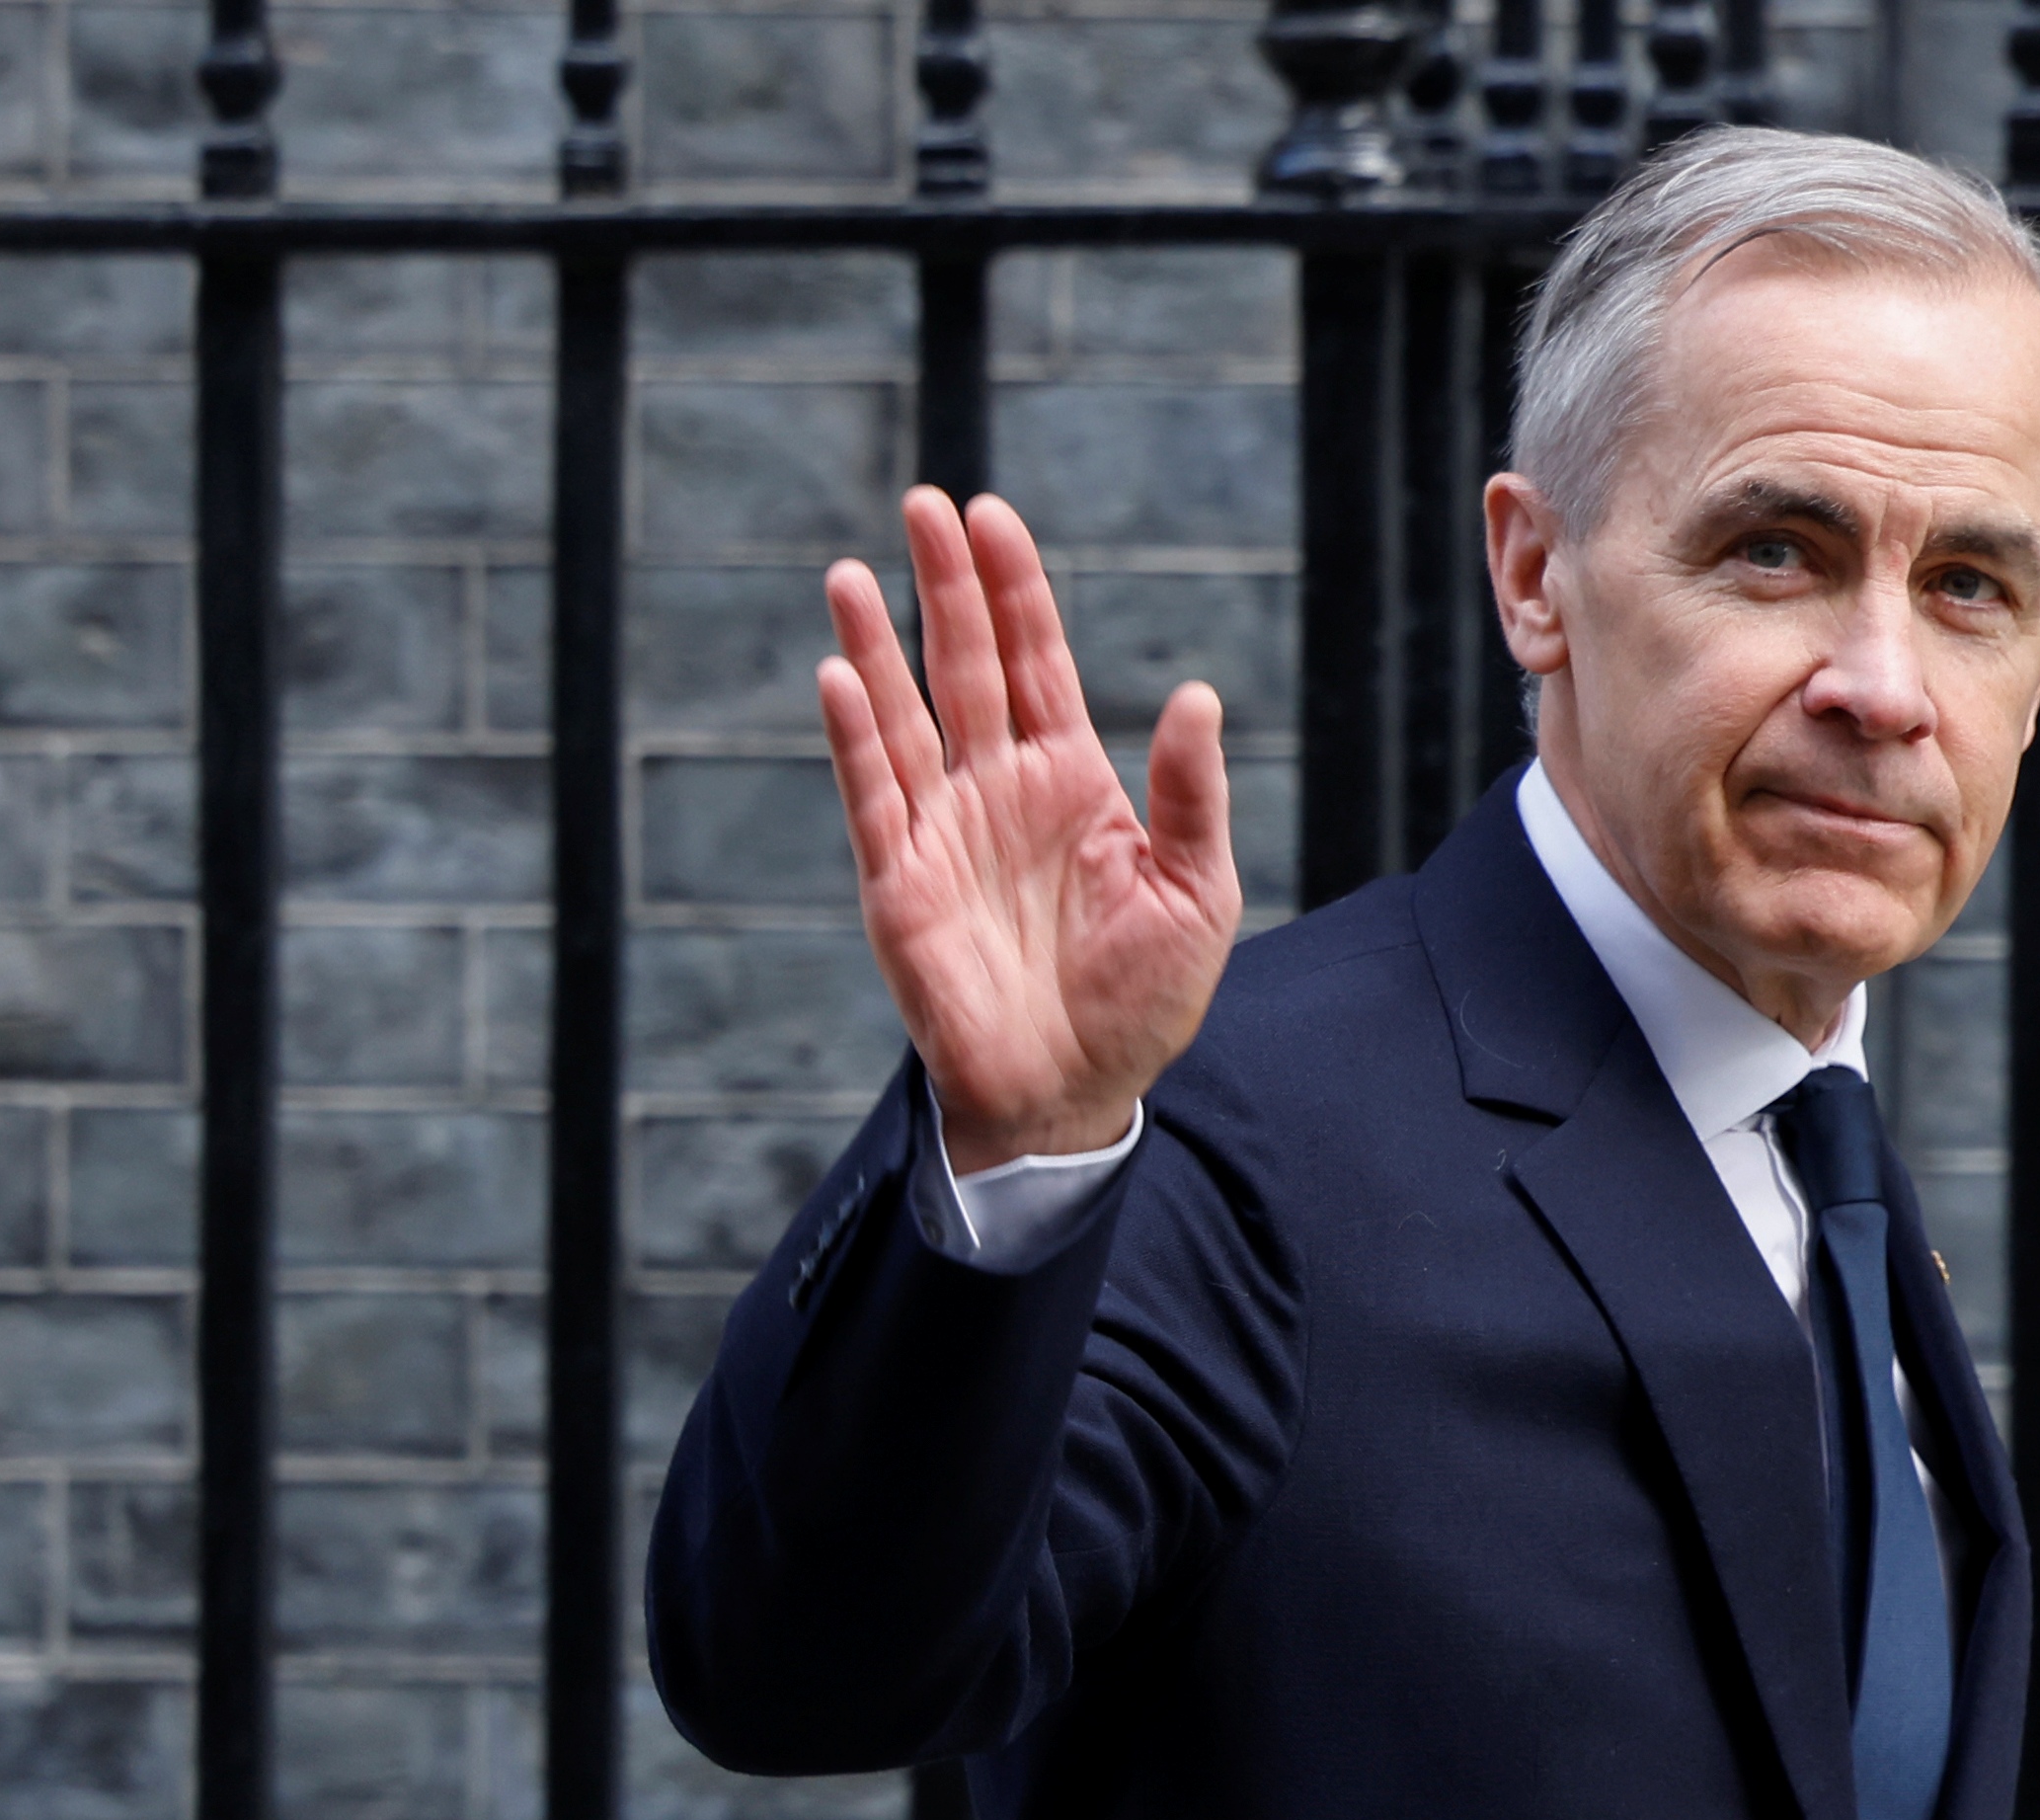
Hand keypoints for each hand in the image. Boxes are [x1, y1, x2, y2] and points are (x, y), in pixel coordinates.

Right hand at [818, 488, 1240, 1174]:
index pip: (1036, 662)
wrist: (1076, 1095)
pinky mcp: (900, 885)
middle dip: (944, 586)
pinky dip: (856, 738)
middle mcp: (998, 792)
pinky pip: (874, 796)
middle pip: (965, 666)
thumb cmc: (1142, 1001)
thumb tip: (1196, 694)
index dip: (1014, 589)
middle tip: (923, 503)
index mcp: (1071, 782)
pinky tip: (842, 675)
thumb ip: (1191, 796)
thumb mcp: (1197, 893)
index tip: (992, 516)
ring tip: (851, 572)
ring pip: (904, 717)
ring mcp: (943, 833)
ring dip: (878, 645)